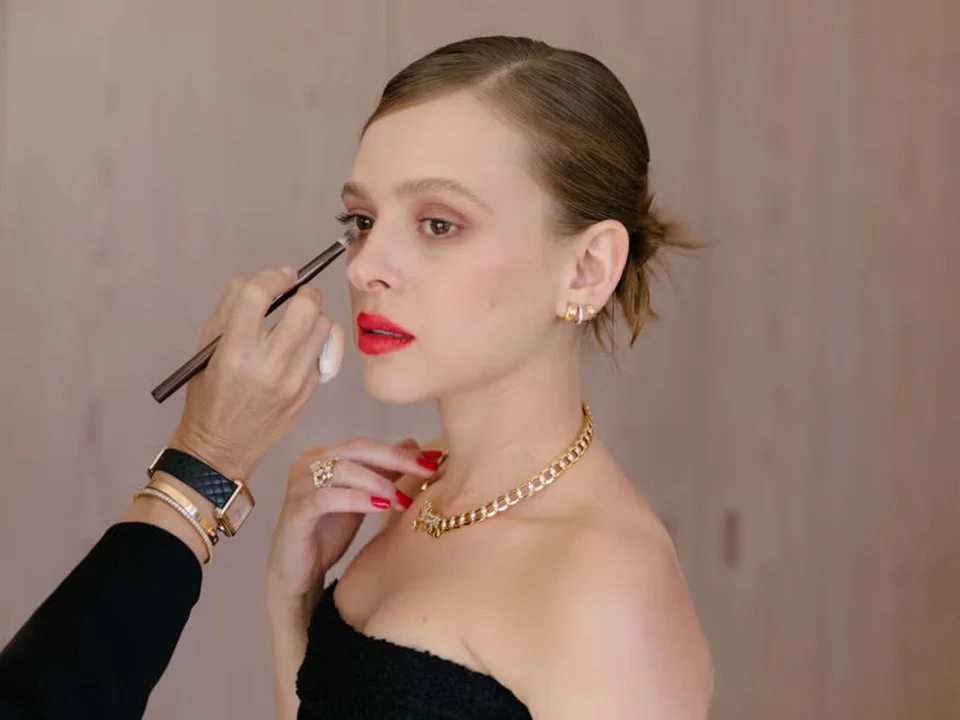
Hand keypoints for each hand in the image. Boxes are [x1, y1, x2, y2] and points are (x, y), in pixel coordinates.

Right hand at [169, 267, 344, 480]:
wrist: (222, 448)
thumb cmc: (210, 396)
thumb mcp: (206, 350)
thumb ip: (229, 310)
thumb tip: (255, 281)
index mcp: (235, 350)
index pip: (259, 296)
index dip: (274, 277)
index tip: (281, 276)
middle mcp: (268, 363)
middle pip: (306, 306)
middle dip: (304, 294)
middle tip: (295, 298)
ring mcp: (294, 380)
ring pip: (323, 327)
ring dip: (313, 318)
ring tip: (297, 324)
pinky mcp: (308, 392)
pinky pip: (324, 353)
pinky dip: (315, 344)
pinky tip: (298, 350)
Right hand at [266, 438, 438, 611]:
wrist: (299, 574)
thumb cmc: (328, 533)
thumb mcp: (362, 499)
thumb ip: (383, 472)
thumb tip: (413, 444)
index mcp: (322, 456)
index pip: (367, 446)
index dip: (401, 451)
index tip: (434, 459)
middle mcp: (307, 464)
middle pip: (356, 450)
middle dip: (396, 460)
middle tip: (427, 471)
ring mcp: (298, 486)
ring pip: (342, 470)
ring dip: (378, 483)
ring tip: (402, 500)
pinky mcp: (295, 511)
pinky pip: (327, 497)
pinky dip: (357, 499)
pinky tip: (380, 508)